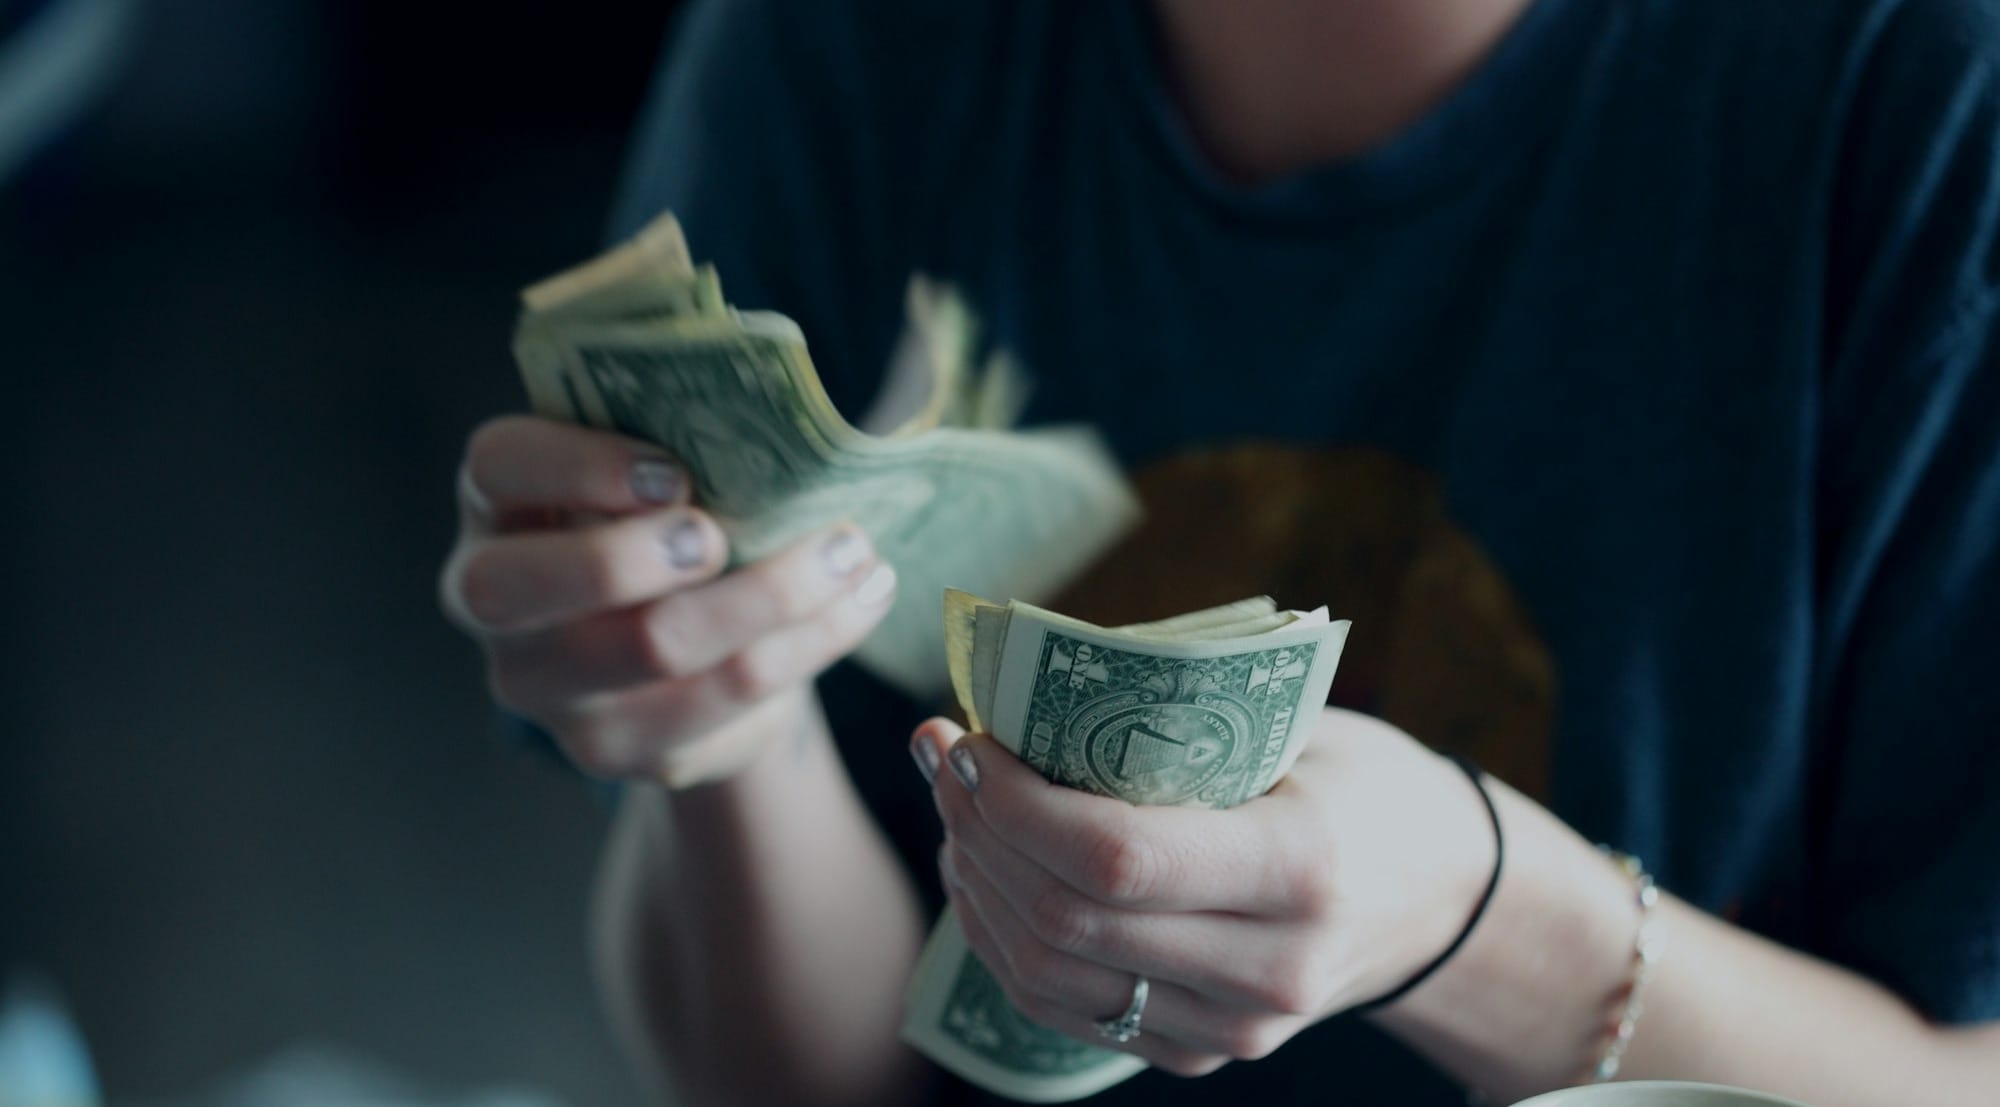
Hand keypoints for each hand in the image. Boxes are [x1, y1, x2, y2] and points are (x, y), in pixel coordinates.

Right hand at [440, 416, 897, 785]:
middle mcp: (495, 603)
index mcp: (498, 504)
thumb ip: (679, 440)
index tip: (673, 472)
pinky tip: (860, 600)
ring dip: (771, 594)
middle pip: (527, 586)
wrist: (689, 649)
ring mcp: (549, 689)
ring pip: (652, 647)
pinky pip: (725, 700)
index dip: (577, 464)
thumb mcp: (656, 472)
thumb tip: (776, 420)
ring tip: (851, 552)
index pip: (498, 467)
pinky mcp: (619, 748)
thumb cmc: (669, 523)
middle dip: (634, 556)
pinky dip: (810, 642)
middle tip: (723, 536)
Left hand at [914, 708, 1494, 1076]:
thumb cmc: (1361, 783)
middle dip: (978, 831)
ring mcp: (1234, 1028)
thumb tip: (1024, 686)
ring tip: (955, 808)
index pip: (1117, 858)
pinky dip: (1004, 939)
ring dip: (976, 885)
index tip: (969, 739)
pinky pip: (1065, 1010)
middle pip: (1067, 920)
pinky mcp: (1202, 1053)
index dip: (1016, 804)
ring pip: (1048, 976)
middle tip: (942, 756)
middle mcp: (1269, 968)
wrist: (1440, 897)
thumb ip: (1177, 719)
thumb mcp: (1297, 728)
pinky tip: (985, 872)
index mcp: (1300, 867)